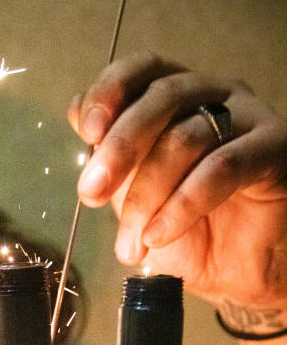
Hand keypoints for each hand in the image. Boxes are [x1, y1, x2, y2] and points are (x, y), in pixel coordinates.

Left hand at [68, 52, 286, 310]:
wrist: (240, 274)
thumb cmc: (192, 232)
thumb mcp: (137, 195)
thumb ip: (112, 157)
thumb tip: (77, 112)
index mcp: (178, 98)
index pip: (141, 70)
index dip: (109, 91)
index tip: (87, 131)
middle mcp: (214, 96)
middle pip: (161, 97)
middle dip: (119, 149)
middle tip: (91, 194)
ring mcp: (247, 118)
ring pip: (185, 138)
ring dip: (147, 197)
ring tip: (132, 243)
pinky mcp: (274, 148)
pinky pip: (220, 168)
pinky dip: (182, 205)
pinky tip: (159, 236)